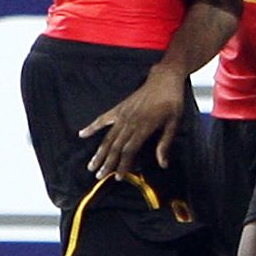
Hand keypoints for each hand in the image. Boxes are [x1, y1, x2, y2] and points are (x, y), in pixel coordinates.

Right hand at [79, 62, 185, 178]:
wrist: (164, 78)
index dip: (123, 164)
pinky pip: (103, 118)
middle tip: (98, 177)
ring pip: (108, 137)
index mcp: (144, 126)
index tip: (117, 177)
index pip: (130, 150)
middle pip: (115, 146)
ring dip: (99, 152)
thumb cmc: (172, 101)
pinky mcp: (119, 108)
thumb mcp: (174, 122)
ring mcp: (122, 114)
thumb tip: (163, 164)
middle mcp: (130, 122)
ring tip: (91, 165)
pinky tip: (81, 134)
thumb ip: (165, 143)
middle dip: (107, 163)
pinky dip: (92, 126)